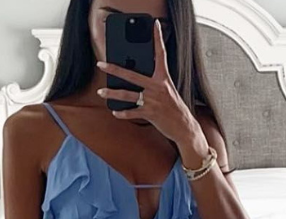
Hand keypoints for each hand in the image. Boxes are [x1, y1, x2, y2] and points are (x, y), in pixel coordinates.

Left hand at [96, 19, 197, 146]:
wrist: (183, 126)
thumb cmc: (174, 108)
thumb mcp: (167, 91)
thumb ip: (154, 83)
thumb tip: (136, 80)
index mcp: (163, 78)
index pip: (160, 55)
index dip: (158, 39)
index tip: (155, 26)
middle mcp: (157, 87)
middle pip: (132, 75)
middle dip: (115, 69)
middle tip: (101, 64)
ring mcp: (152, 100)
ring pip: (127, 95)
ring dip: (112, 93)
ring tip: (101, 92)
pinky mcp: (150, 113)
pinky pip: (132, 112)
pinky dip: (122, 113)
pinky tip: (115, 112)